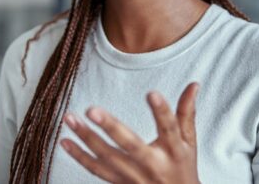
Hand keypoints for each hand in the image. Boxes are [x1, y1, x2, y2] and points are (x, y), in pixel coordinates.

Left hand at [60, 82, 200, 183]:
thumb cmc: (182, 167)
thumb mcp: (189, 143)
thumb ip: (186, 113)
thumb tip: (193, 85)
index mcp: (174, 151)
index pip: (169, 129)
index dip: (161, 112)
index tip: (152, 93)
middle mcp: (152, 165)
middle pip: (130, 145)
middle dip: (110, 128)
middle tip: (92, 110)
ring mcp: (133, 177)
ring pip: (106, 157)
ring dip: (86, 138)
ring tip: (69, 118)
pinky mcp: (119, 183)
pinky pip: (96, 170)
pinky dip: (79, 156)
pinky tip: (65, 141)